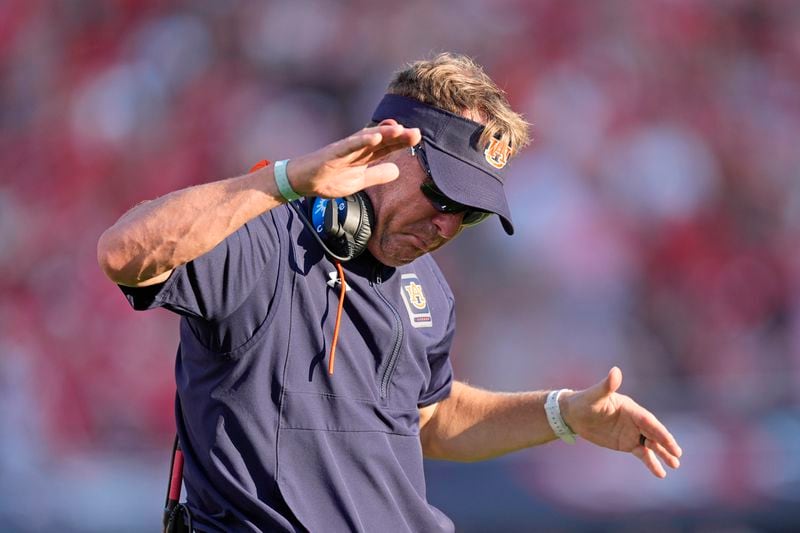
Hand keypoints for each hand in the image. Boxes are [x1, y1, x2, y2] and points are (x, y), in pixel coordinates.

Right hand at [285, 119, 421, 197]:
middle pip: (381, 139)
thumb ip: (377, 175)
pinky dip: (362, 140)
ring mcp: (345, 148)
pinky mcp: (333, 152)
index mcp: (364, 155)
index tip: (417, 138)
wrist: (304, 182)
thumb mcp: (359, 181)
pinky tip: (374, 137)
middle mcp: (357, 148)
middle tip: (416, 132)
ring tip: (400, 130)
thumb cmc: (329, 178)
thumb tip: (396, 171)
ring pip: (368, 138)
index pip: (386, 146)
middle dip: (398, 136)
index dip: (401, 142)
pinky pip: (350, 145)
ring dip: (384, 133)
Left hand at [560, 367, 682, 477]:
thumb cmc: (584, 401)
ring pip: (651, 444)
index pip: (649, 421)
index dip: (660, 432)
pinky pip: (642, 453)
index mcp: (631, 408)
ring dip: (662, 454)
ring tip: (674, 466)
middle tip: (677, 455)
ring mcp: (632, 433)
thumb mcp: (595, 395)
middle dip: (666, 444)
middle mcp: (635, 421)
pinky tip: (660, 473)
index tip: (671, 443)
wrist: (574, 414)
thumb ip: (607, 385)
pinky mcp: (626, 443)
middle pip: (654, 433)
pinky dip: (651, 462)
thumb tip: (615, 371)